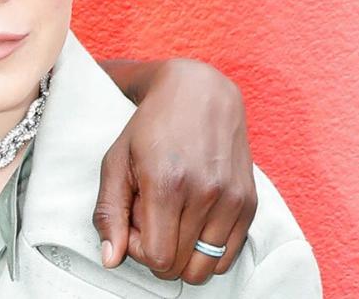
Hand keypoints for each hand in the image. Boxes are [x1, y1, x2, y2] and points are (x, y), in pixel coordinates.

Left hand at [92, 58, 256, 284]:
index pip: (156, 257)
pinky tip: (192, 218)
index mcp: (166, 183)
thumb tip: (110, 260)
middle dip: (157, 250)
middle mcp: (205, 194)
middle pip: (180, 266)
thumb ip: (109, 213)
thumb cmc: (149, 127)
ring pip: (206, 266)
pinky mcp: (249, 202)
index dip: (137, 249)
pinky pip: (229, 256)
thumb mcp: (115, 161)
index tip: (131, 222)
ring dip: (182, 252)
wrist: (198, 93)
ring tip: (170, 217)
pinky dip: (206, 249)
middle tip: (149, 217)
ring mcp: (232, 199)